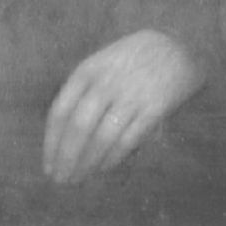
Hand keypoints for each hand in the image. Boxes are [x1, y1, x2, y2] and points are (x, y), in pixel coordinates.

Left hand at [43, 30, 203, 184]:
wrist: (178, 45)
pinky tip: (104, 169)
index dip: (51, 143)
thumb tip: (64, 135)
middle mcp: (106, 83)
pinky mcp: (153, 109)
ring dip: (87, 164)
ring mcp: (130, 95)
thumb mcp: (102, 63)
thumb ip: (84, 92)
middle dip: (67, 158)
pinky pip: (127, 140)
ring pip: (102, 138)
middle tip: (61, 180)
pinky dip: (112, 159)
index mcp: (88, 70)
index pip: (60, 111)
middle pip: (78, 128)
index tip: (47, 165)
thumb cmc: (133, 57)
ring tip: (80, 179)